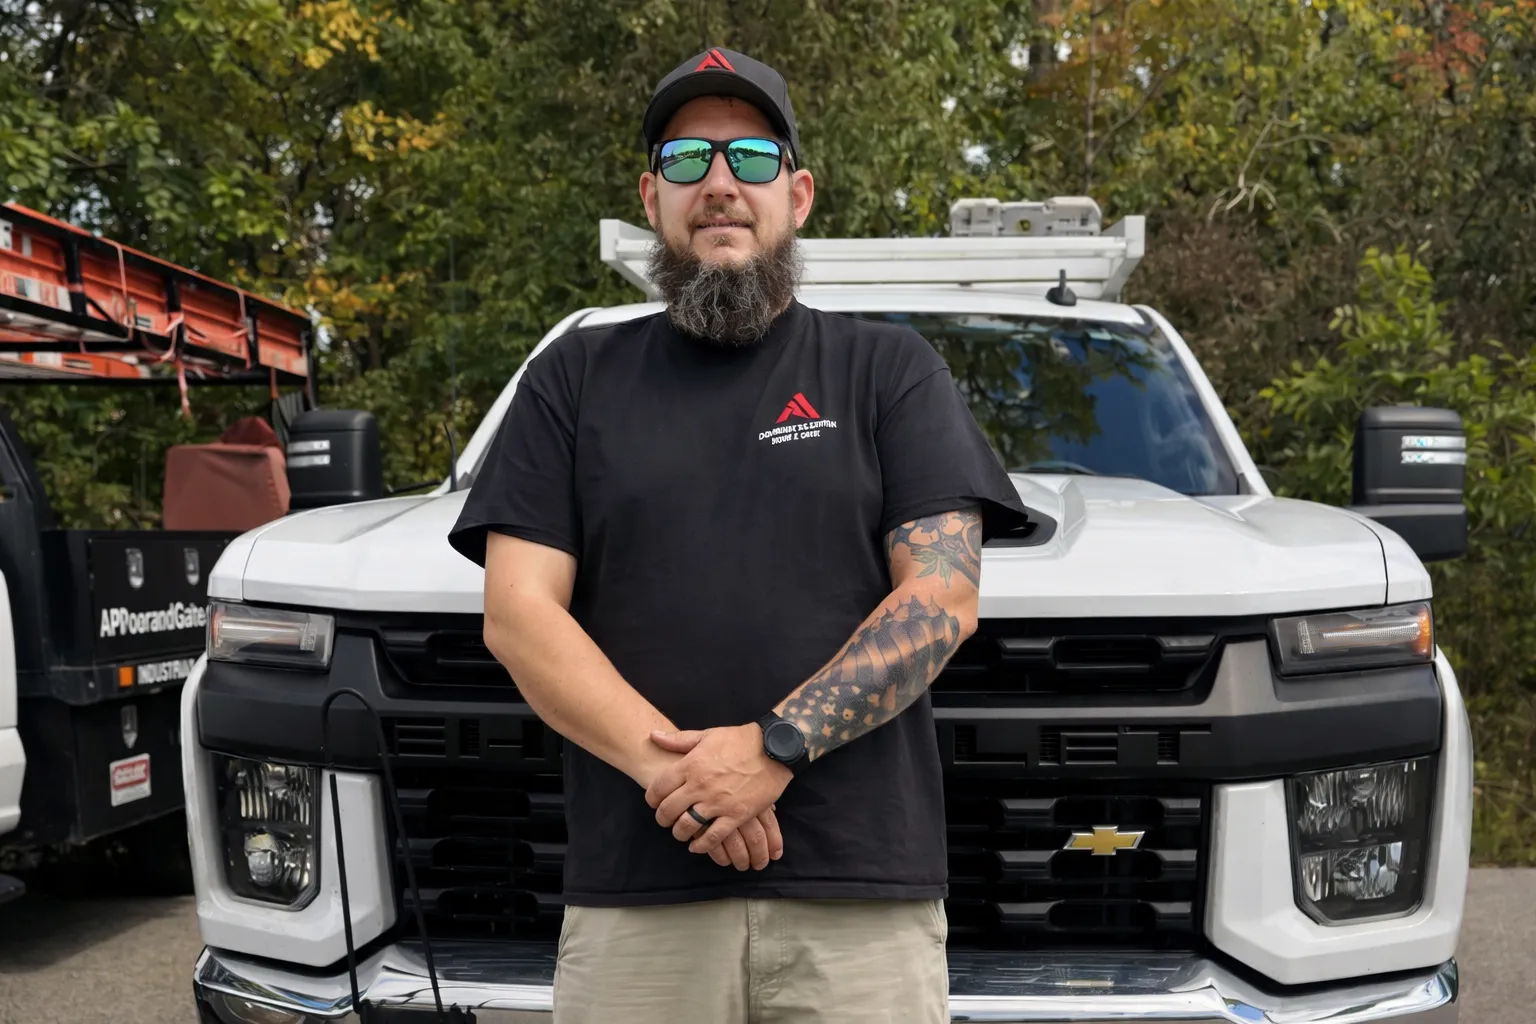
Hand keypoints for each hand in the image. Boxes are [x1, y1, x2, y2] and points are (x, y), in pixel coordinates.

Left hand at [645, 724, 792, 858]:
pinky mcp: (736, 815)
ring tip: (680, 832)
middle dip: (662, 818)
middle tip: (664, 820)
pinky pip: (714, 837)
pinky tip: (697, 846)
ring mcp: (718, 802)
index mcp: (691, 764)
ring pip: (687, 826)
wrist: (774, 748)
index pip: (659, 788)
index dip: (652, 798)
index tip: (654, 802)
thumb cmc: (740, 740)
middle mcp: (700, 785)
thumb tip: (653, 735)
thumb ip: (678, 740)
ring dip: (679, 833)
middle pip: (669, 810)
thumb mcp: (707, 735)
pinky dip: (702, 845)